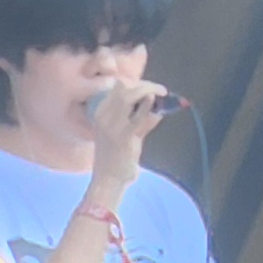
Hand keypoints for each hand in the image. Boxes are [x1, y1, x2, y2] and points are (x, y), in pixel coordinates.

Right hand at [86, 76, 174, 191]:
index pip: (117, 87)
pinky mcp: (124, 136)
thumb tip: (157, 107)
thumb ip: (137, 119)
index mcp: (100, 112)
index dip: (136, 83)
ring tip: (163, 94)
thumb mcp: (122, 132)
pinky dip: (150, 108)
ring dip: (150, 90)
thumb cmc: (116, 157)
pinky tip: (159, 108)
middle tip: (161, 90)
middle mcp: (104, 116)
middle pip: (125, 88)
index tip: (149, 88)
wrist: (108, 179)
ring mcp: (112, 125)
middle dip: (146, 85)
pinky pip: (139, 116)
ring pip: (131, 96)